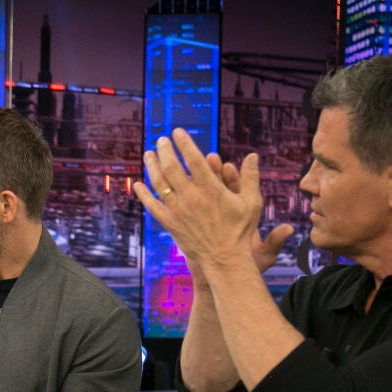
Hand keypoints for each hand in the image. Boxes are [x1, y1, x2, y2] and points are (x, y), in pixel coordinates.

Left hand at [135, 129, 275, 277]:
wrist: (224, 259)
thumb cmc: (240, 230)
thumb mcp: (251, 202)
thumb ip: (250, 178)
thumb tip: (252, 155)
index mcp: (212, 189)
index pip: (194, 159)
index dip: (184, 143)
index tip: (178, 132)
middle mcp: (192, 197)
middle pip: (172, 167)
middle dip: (165, 150)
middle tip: (162, 140)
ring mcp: (179, 211)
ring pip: (160, 184)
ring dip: (152, 166)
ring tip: (148, 154)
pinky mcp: (170, 224)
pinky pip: (153, 206)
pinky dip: (143, 194)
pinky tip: (138, 184)